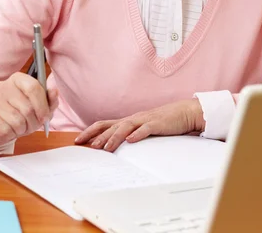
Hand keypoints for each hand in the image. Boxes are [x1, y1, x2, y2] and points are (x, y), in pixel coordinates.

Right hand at [0, 72, 58, 146]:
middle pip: (27, 108)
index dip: (42, 105)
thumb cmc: (19, 112)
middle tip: (32, 126)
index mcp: (18, 79)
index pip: (33, 87)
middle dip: (34, 122)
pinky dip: (11, 134)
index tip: (45, 117)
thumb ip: (49, 99)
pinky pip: (5, 129)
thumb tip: (54, 91)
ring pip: (16, 121)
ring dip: (23, 129)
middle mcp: (3, 86)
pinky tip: (9, 130)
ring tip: (21, 128)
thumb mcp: (37, 105)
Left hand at [75, 99, 204, 151]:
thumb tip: (116, 146)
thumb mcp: (143, 128)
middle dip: (97, 136)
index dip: (91, 131)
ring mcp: (144, 120)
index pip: (105, 124)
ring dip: (114, 137)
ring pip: (125, 127)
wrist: (183, 112)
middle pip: (111, 125)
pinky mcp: (157, 123)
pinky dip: (137, 134)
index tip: (78, 139)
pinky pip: (145, 129)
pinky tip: (131, 140)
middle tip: (85, 145)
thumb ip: (131, 134)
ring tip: (105, 148)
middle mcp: (133, 118)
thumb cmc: (163, 121)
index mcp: (129, 120)